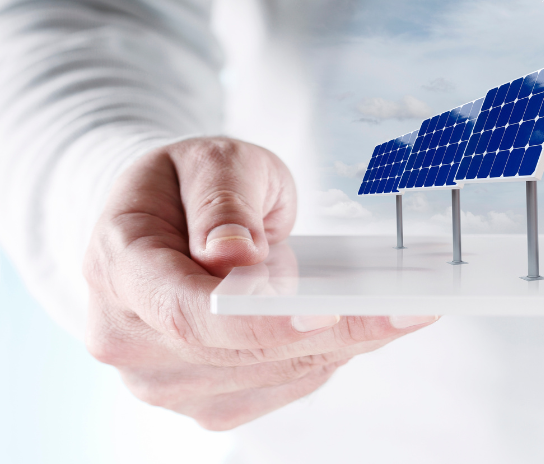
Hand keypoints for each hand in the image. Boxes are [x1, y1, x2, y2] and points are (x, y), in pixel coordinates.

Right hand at [83, 137, 437, 429]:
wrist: (168, 218)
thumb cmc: (190, 183)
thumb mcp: (211, 160)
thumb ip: (221, 200)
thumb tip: (232, 254)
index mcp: (117, 267)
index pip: (185, 312)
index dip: (256, 321)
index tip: (324, 312)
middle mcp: (127, 337)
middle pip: (239, 353)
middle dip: (332, 331)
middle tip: (410, 307)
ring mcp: (162, 379)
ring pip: (268, 376)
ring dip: (339, 346)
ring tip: (399, 311)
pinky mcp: (204, 399)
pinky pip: (278, 387)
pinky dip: (325, 357)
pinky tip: (363, 326)